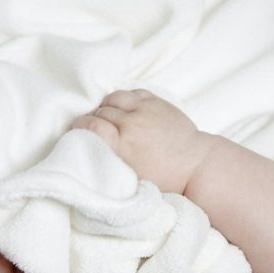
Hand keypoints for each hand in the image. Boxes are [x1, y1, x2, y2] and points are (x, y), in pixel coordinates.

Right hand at [72, 89, 215, 193]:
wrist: (195, 166)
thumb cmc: (163, 179)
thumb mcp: (131, 180)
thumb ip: (109, 164)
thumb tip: (87, 156)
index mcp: (124, 146)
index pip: (91, 125)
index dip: (80, 126)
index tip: (78, 131)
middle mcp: (133, 125)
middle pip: (100, 112)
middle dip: (93, 118)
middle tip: (94, 128)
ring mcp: (146, 110)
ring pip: (114, 97)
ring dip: (107, 106)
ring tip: (109, 117)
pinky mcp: (157, 102)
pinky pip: (132, 92)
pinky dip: (124, 99)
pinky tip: (124, 109)